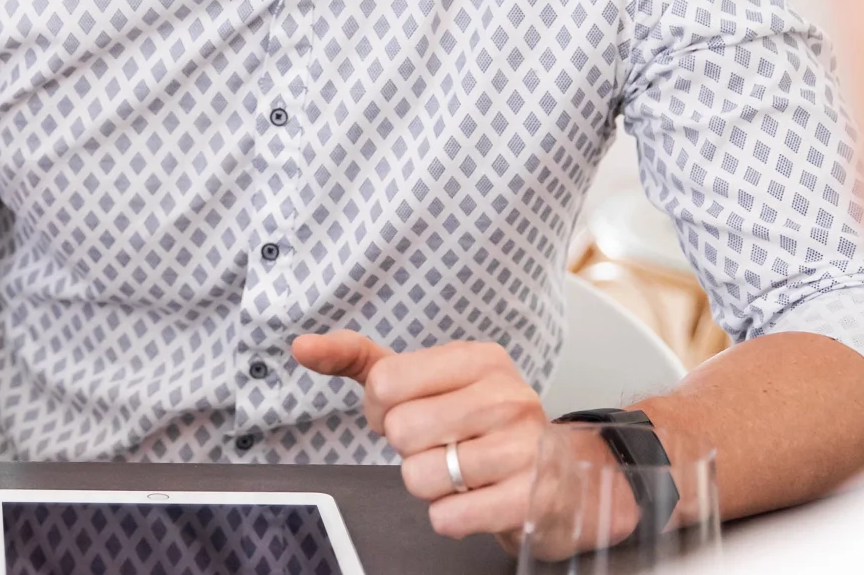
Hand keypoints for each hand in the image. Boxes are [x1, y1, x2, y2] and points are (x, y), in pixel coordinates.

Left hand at [294, 331, 549, 540]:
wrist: (563, 477)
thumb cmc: (478, 424)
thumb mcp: (425, 380)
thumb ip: (360, 359)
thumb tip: (301, 346)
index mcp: (478, 358)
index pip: (385, 381)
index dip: (382, 409)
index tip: (411, 412)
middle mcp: (506, 395)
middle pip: (400, 431)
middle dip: (408, 449)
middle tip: (440, 447)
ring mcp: (523, 447)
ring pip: (419, 476)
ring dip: (429, 485)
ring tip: (460, 473)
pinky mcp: (529, 498)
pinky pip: (447, 516)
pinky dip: (449, 517)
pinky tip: (473, 499)